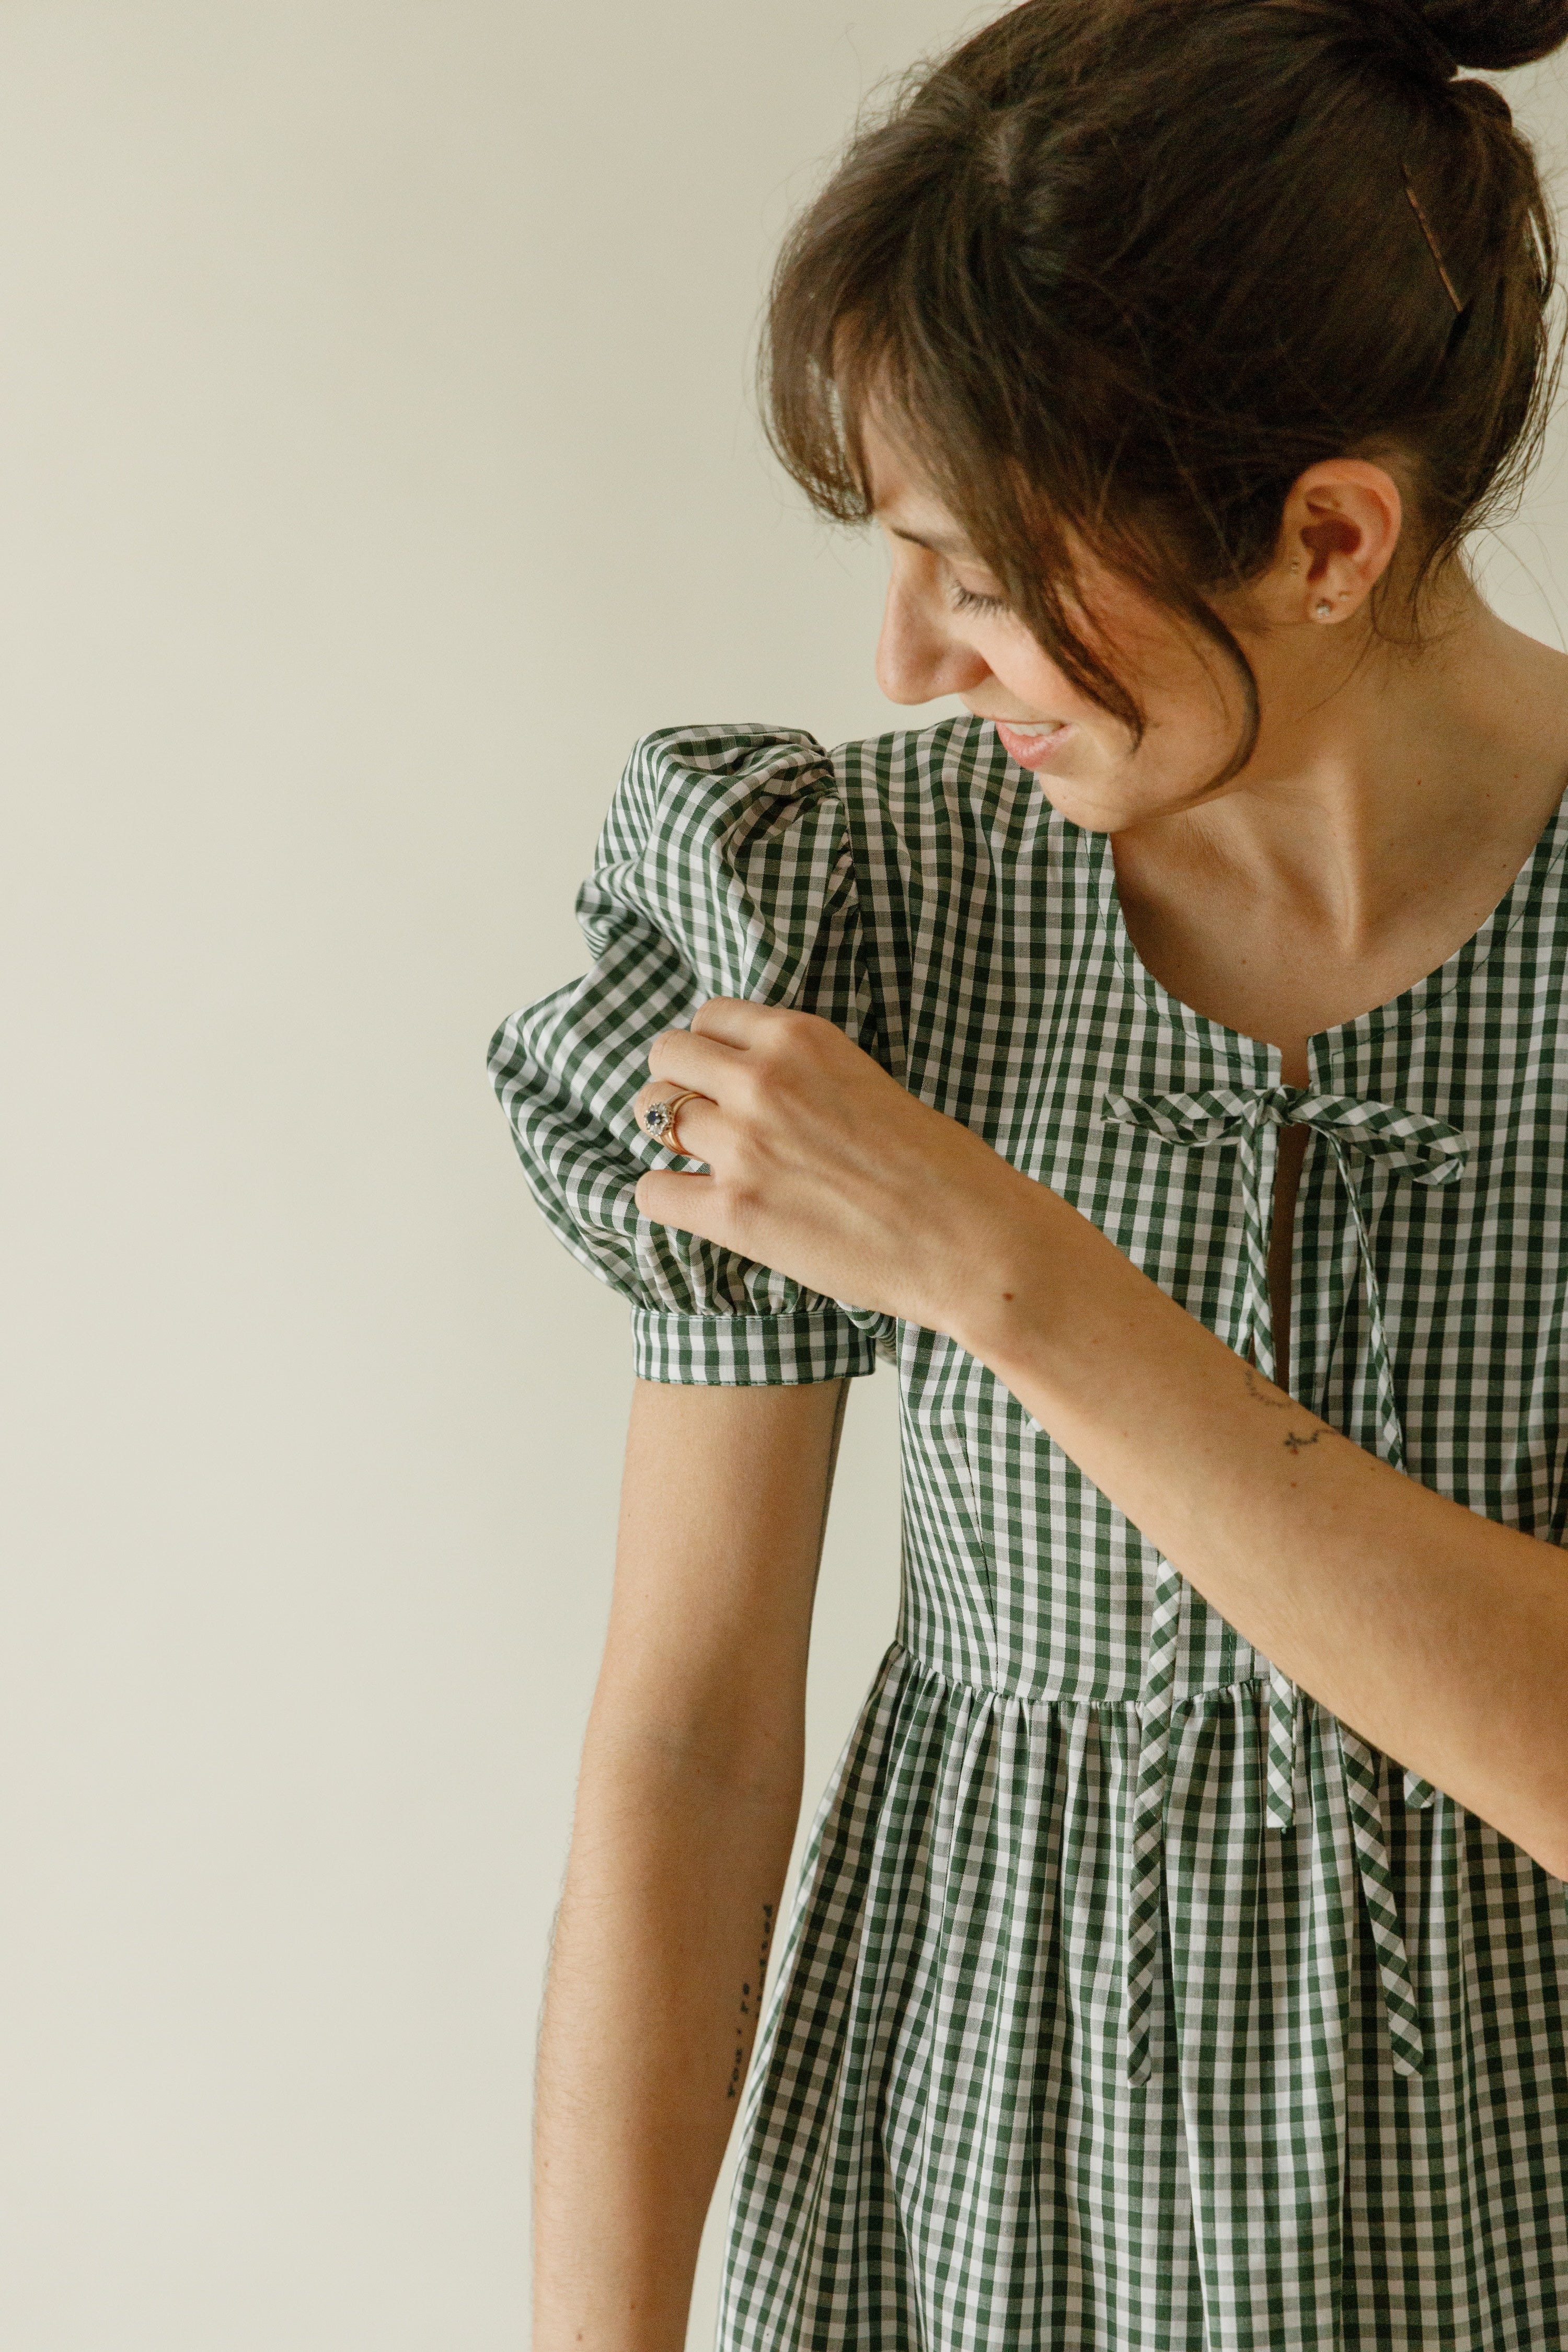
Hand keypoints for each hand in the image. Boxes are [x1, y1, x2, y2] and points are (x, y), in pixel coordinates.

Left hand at [631, 999, 1035, 1337]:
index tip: (722, 1075)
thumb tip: (758, 1089)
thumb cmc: (941, 1171)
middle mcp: (763, 1081)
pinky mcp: (733, 1213)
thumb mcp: (869, 1084)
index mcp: (802, 1039)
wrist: (970, 1242)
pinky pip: (652, 1192)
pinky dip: (666, 1197)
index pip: (711, 1015)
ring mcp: (742, 1146)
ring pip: (652, 1116)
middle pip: (667, 1056)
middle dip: (678, 1084)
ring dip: (668, 1137)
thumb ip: (807, 1076)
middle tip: (701, 1118)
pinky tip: (696, 1206)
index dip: (711, 1048)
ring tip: (696, 1160)